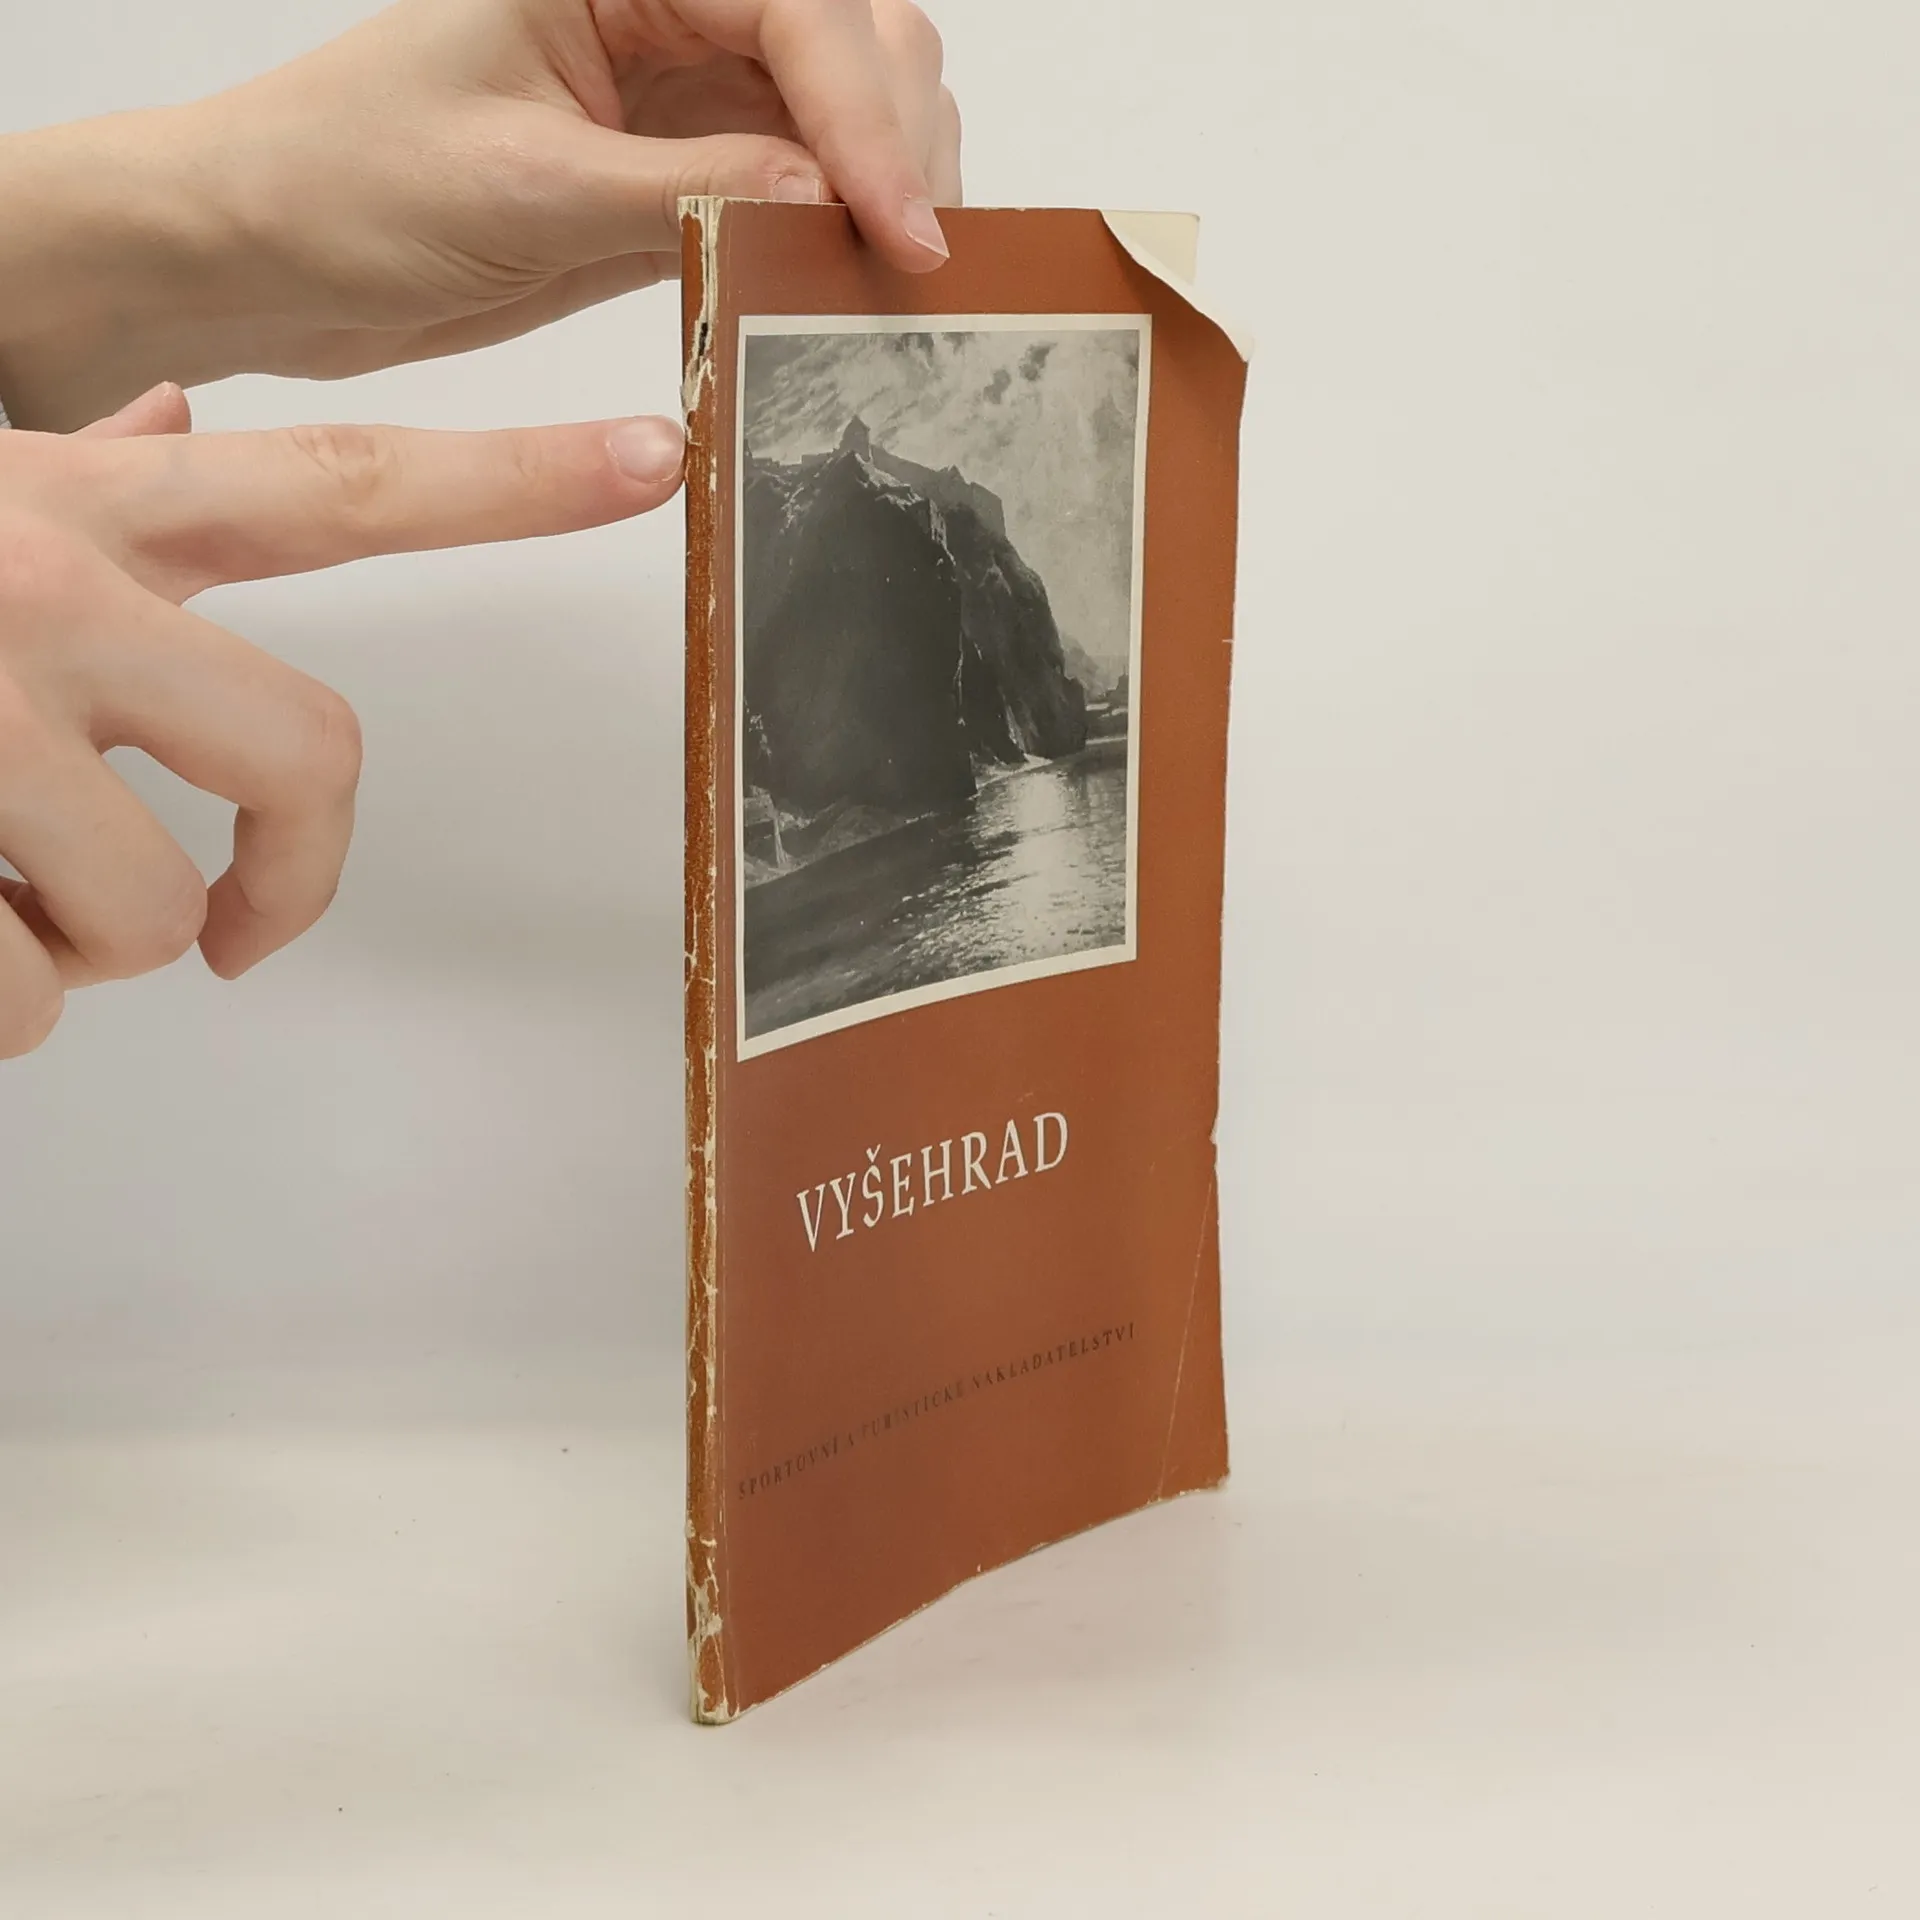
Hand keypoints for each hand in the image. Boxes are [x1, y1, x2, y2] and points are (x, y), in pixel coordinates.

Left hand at [0, 0, 959, 427]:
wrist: (265, 258)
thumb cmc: (342, 185)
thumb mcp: (523, 188)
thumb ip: (688, 190)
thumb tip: (828, 205)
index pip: (791, 8)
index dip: (863, 116)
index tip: (900, 228)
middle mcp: (657, 5)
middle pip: (847, 38)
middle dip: (897, 139)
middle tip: (918, 261)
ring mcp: (673, 90)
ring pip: (836, 115)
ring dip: (881, 188)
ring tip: (894, 282)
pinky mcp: (673, 172)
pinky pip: (789, 190)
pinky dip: (832, 237)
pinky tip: (844, 287)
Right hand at [0, 386, 686, 1056]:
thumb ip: (83, 473)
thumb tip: (173, 419)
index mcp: (87, 515)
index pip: (341, 486)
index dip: (517, 480)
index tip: (656, 459)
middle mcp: (56, 587)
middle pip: (311, 755)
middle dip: (283, 876)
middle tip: (225, 927)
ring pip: (157, 912)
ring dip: (86, 949)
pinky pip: (31, 996)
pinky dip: (2, 1003)